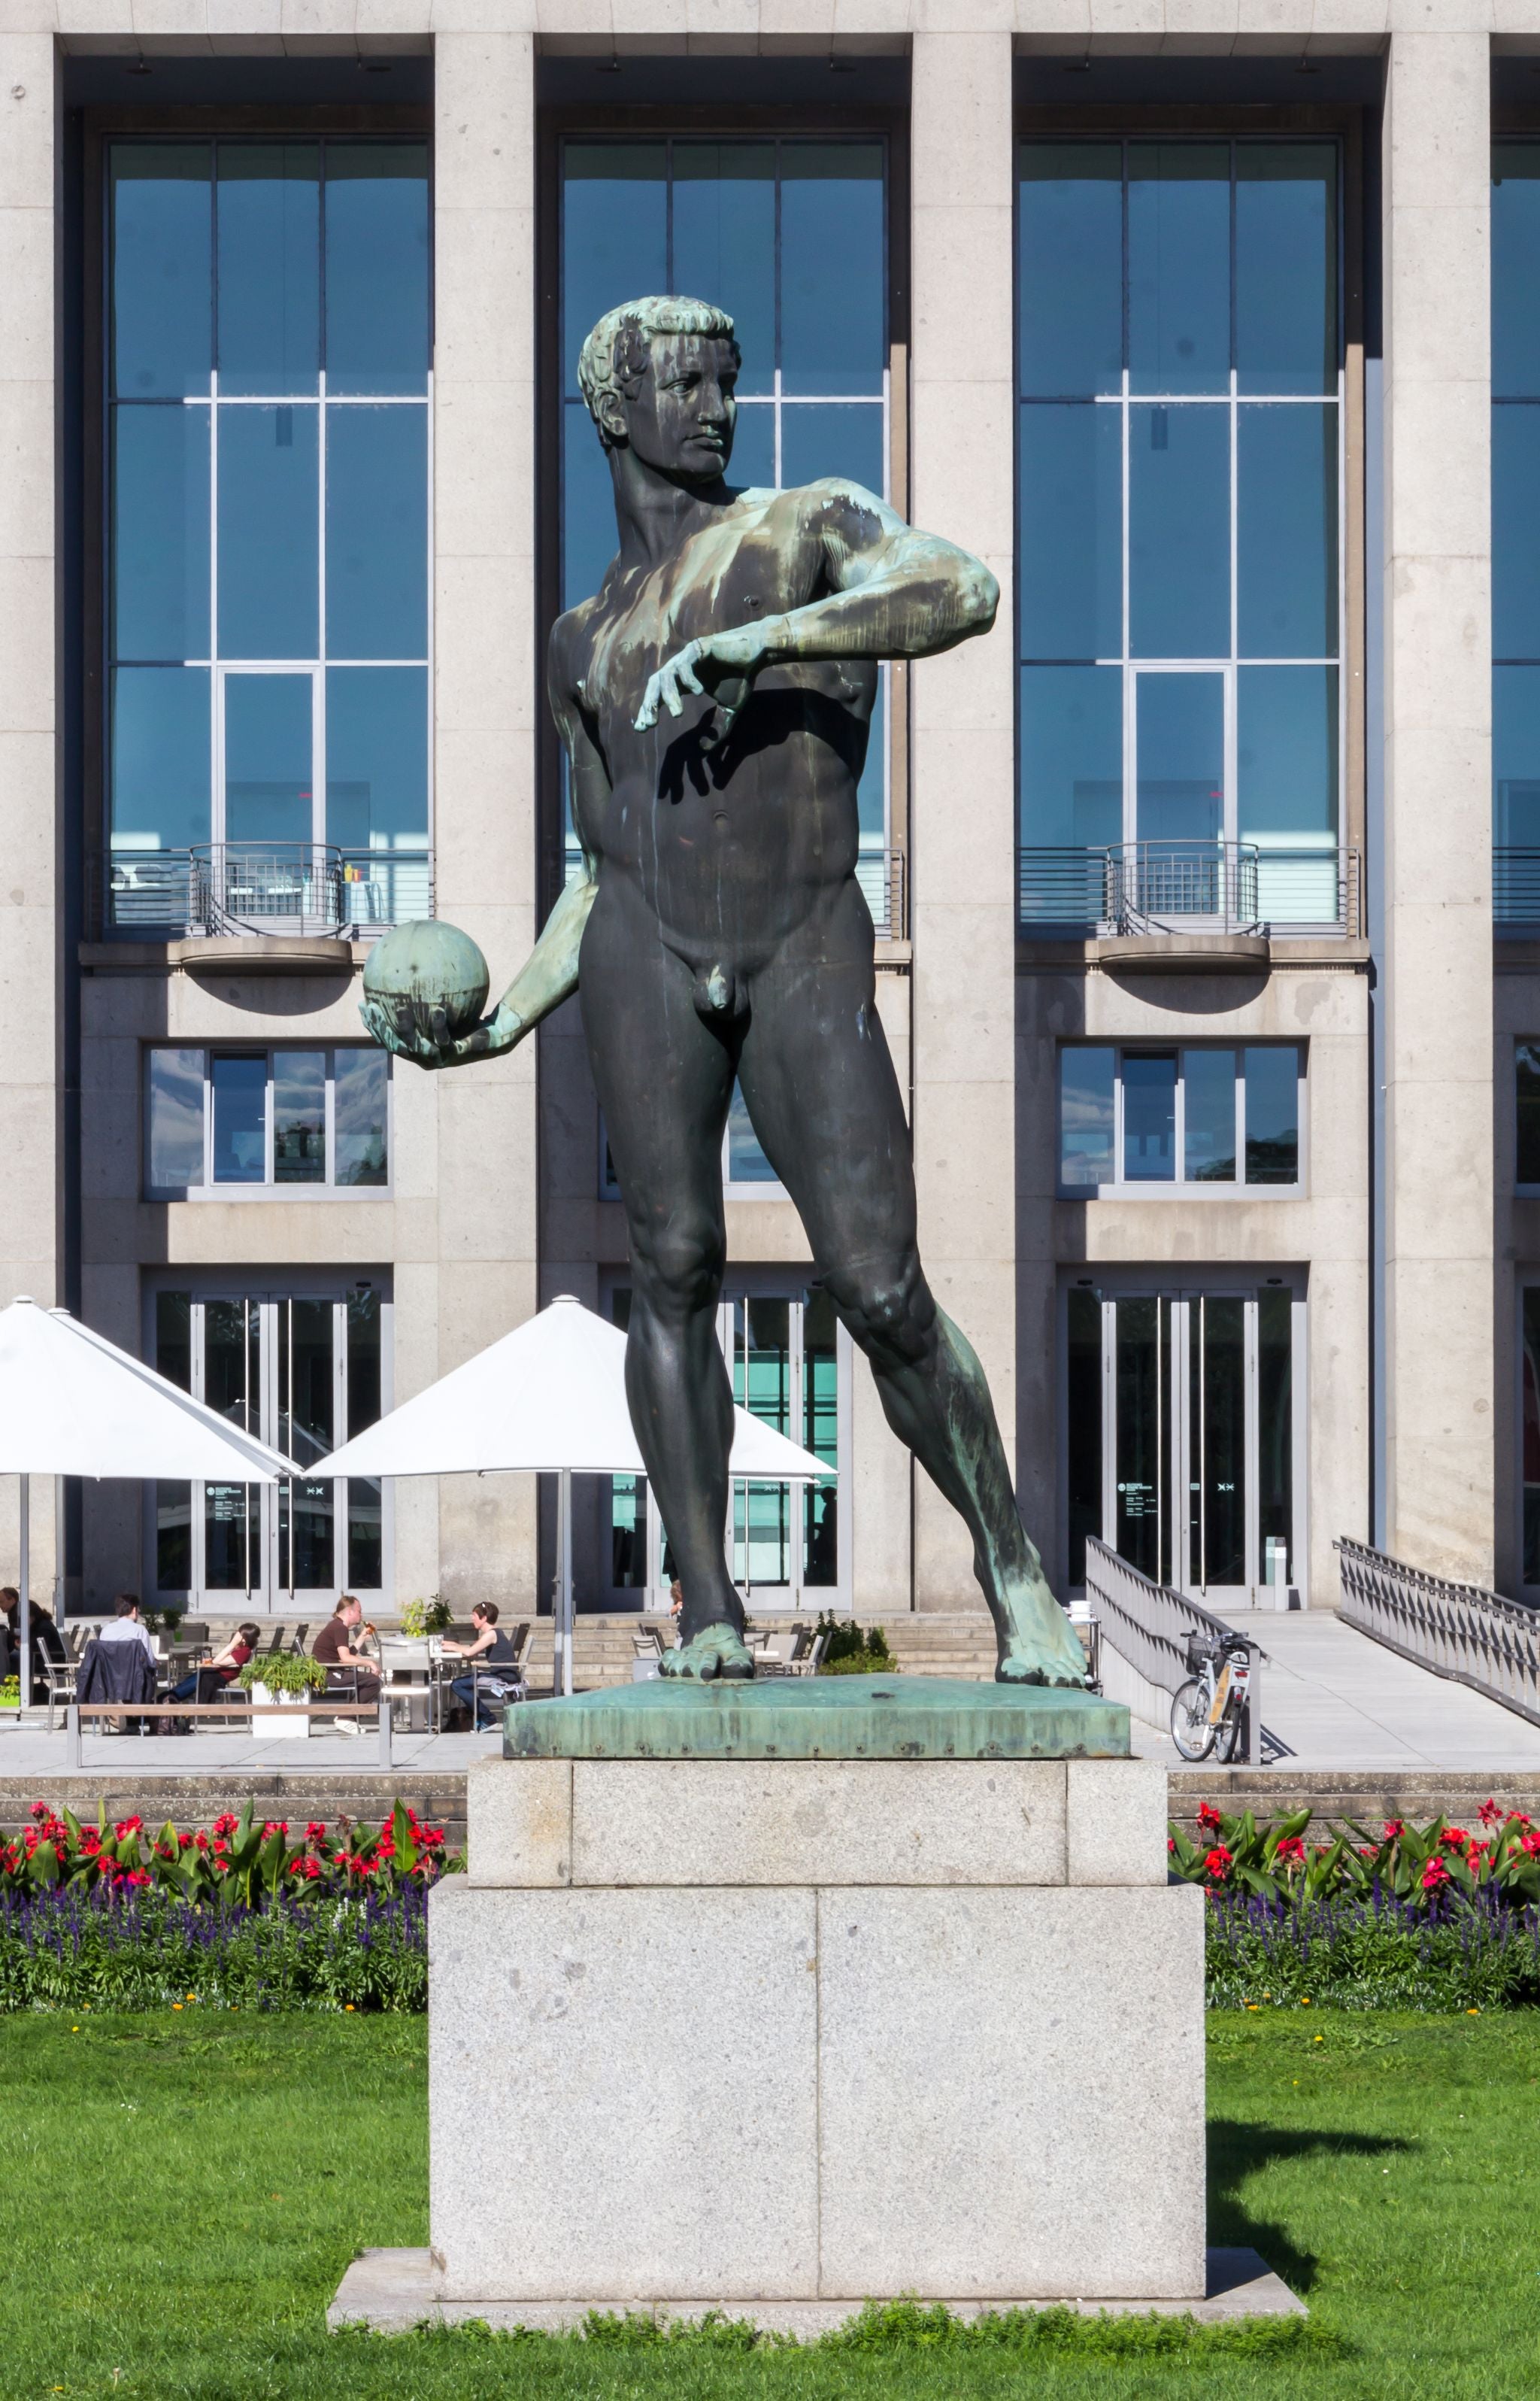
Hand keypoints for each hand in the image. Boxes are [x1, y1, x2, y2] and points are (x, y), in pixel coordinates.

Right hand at [359, 996, 525, 1072]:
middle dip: (382, 1028)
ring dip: (407, 1028)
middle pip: (396, 1046)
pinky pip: (446, 1040)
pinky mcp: (458, 1055)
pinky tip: (437, 1009)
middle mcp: (425, 1058)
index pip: (388, 1039)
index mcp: (417, 1048)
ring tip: (399, 1009)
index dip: (373, 1025)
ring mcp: (441, 1059)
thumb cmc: (466, 1020)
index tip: (362, 1005)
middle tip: (372, 1008)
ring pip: (417, 1047)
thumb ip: (423, 994)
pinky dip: (439, 1026)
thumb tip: (408, 968)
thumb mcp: (441, 1003)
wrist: (496, 1035)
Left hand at [634, 624, 774, 734]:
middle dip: (649, 704)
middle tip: (650, 724)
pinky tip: (699, 692)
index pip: (658, 696)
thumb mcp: (730, 709)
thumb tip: (704, 749)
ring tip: (677, 713)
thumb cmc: (741, 677)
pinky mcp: (699, 647)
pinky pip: (685, 663)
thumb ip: (718, 727)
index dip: (648, 711)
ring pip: (667, 675)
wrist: (757, 653)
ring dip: (669, 695)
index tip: (642, 729)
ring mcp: (688, 656)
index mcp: (683, 681)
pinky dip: (688, 678)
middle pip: (655, 684)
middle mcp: (681, 667)